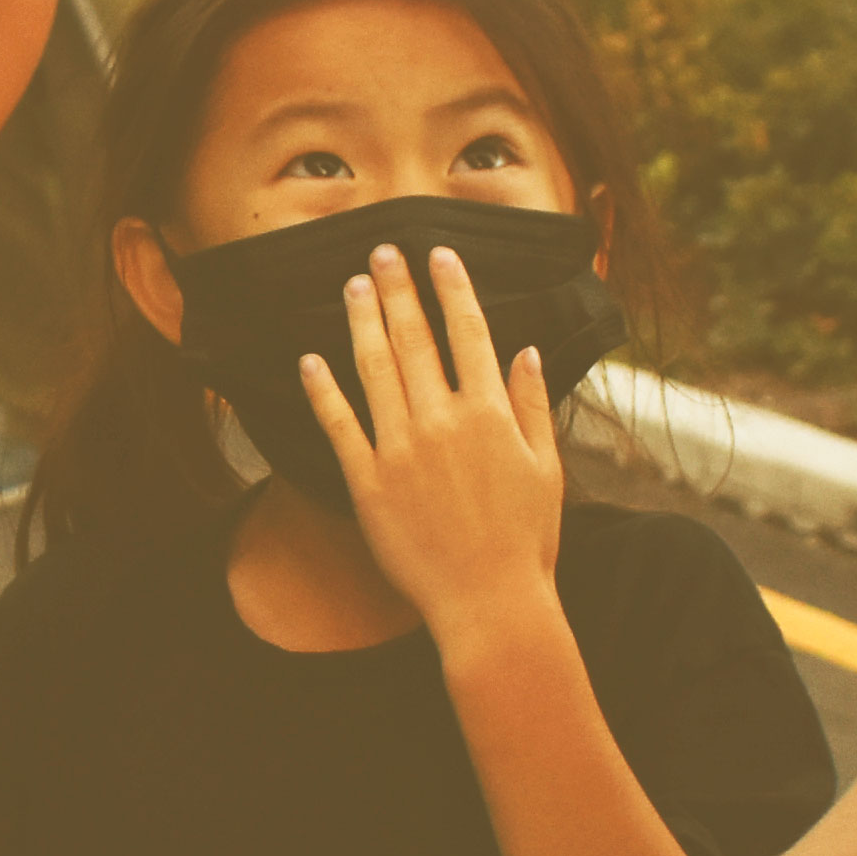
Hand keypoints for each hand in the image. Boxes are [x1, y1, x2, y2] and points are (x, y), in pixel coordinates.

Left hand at [303, 243, 568, 652]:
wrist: (489, 603)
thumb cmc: (526, 540)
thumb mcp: (547, 468)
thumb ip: (533, 405)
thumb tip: (525, 351)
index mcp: (489, 413)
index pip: (468, 332)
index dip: (451, 288)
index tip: (437, 254)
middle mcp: (441, 421)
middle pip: (414, 338)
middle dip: (398, 288)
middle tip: (381, 252)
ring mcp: (400, 449)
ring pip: (373, 368)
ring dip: (361, 321)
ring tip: (352, 286)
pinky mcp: (366, 482)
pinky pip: (338, 424)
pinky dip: (322, 389)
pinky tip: (310, 359)